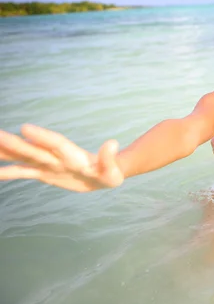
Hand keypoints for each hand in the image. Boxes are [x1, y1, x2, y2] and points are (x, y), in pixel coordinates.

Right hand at [0, 124, 122, 191]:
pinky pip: (22, 171)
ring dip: (5, 152)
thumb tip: (113, 143)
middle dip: (13, 143)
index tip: (25, 128)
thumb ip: (109, 157)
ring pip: (22, 156)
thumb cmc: (110, 172)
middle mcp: (56, 156)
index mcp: (73, 155)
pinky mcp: (44, 172)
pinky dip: (6, 171)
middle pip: (33, 148)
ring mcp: (48, 163)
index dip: (43, 137)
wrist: (103, 175)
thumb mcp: (112, 169)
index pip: (56, 144)